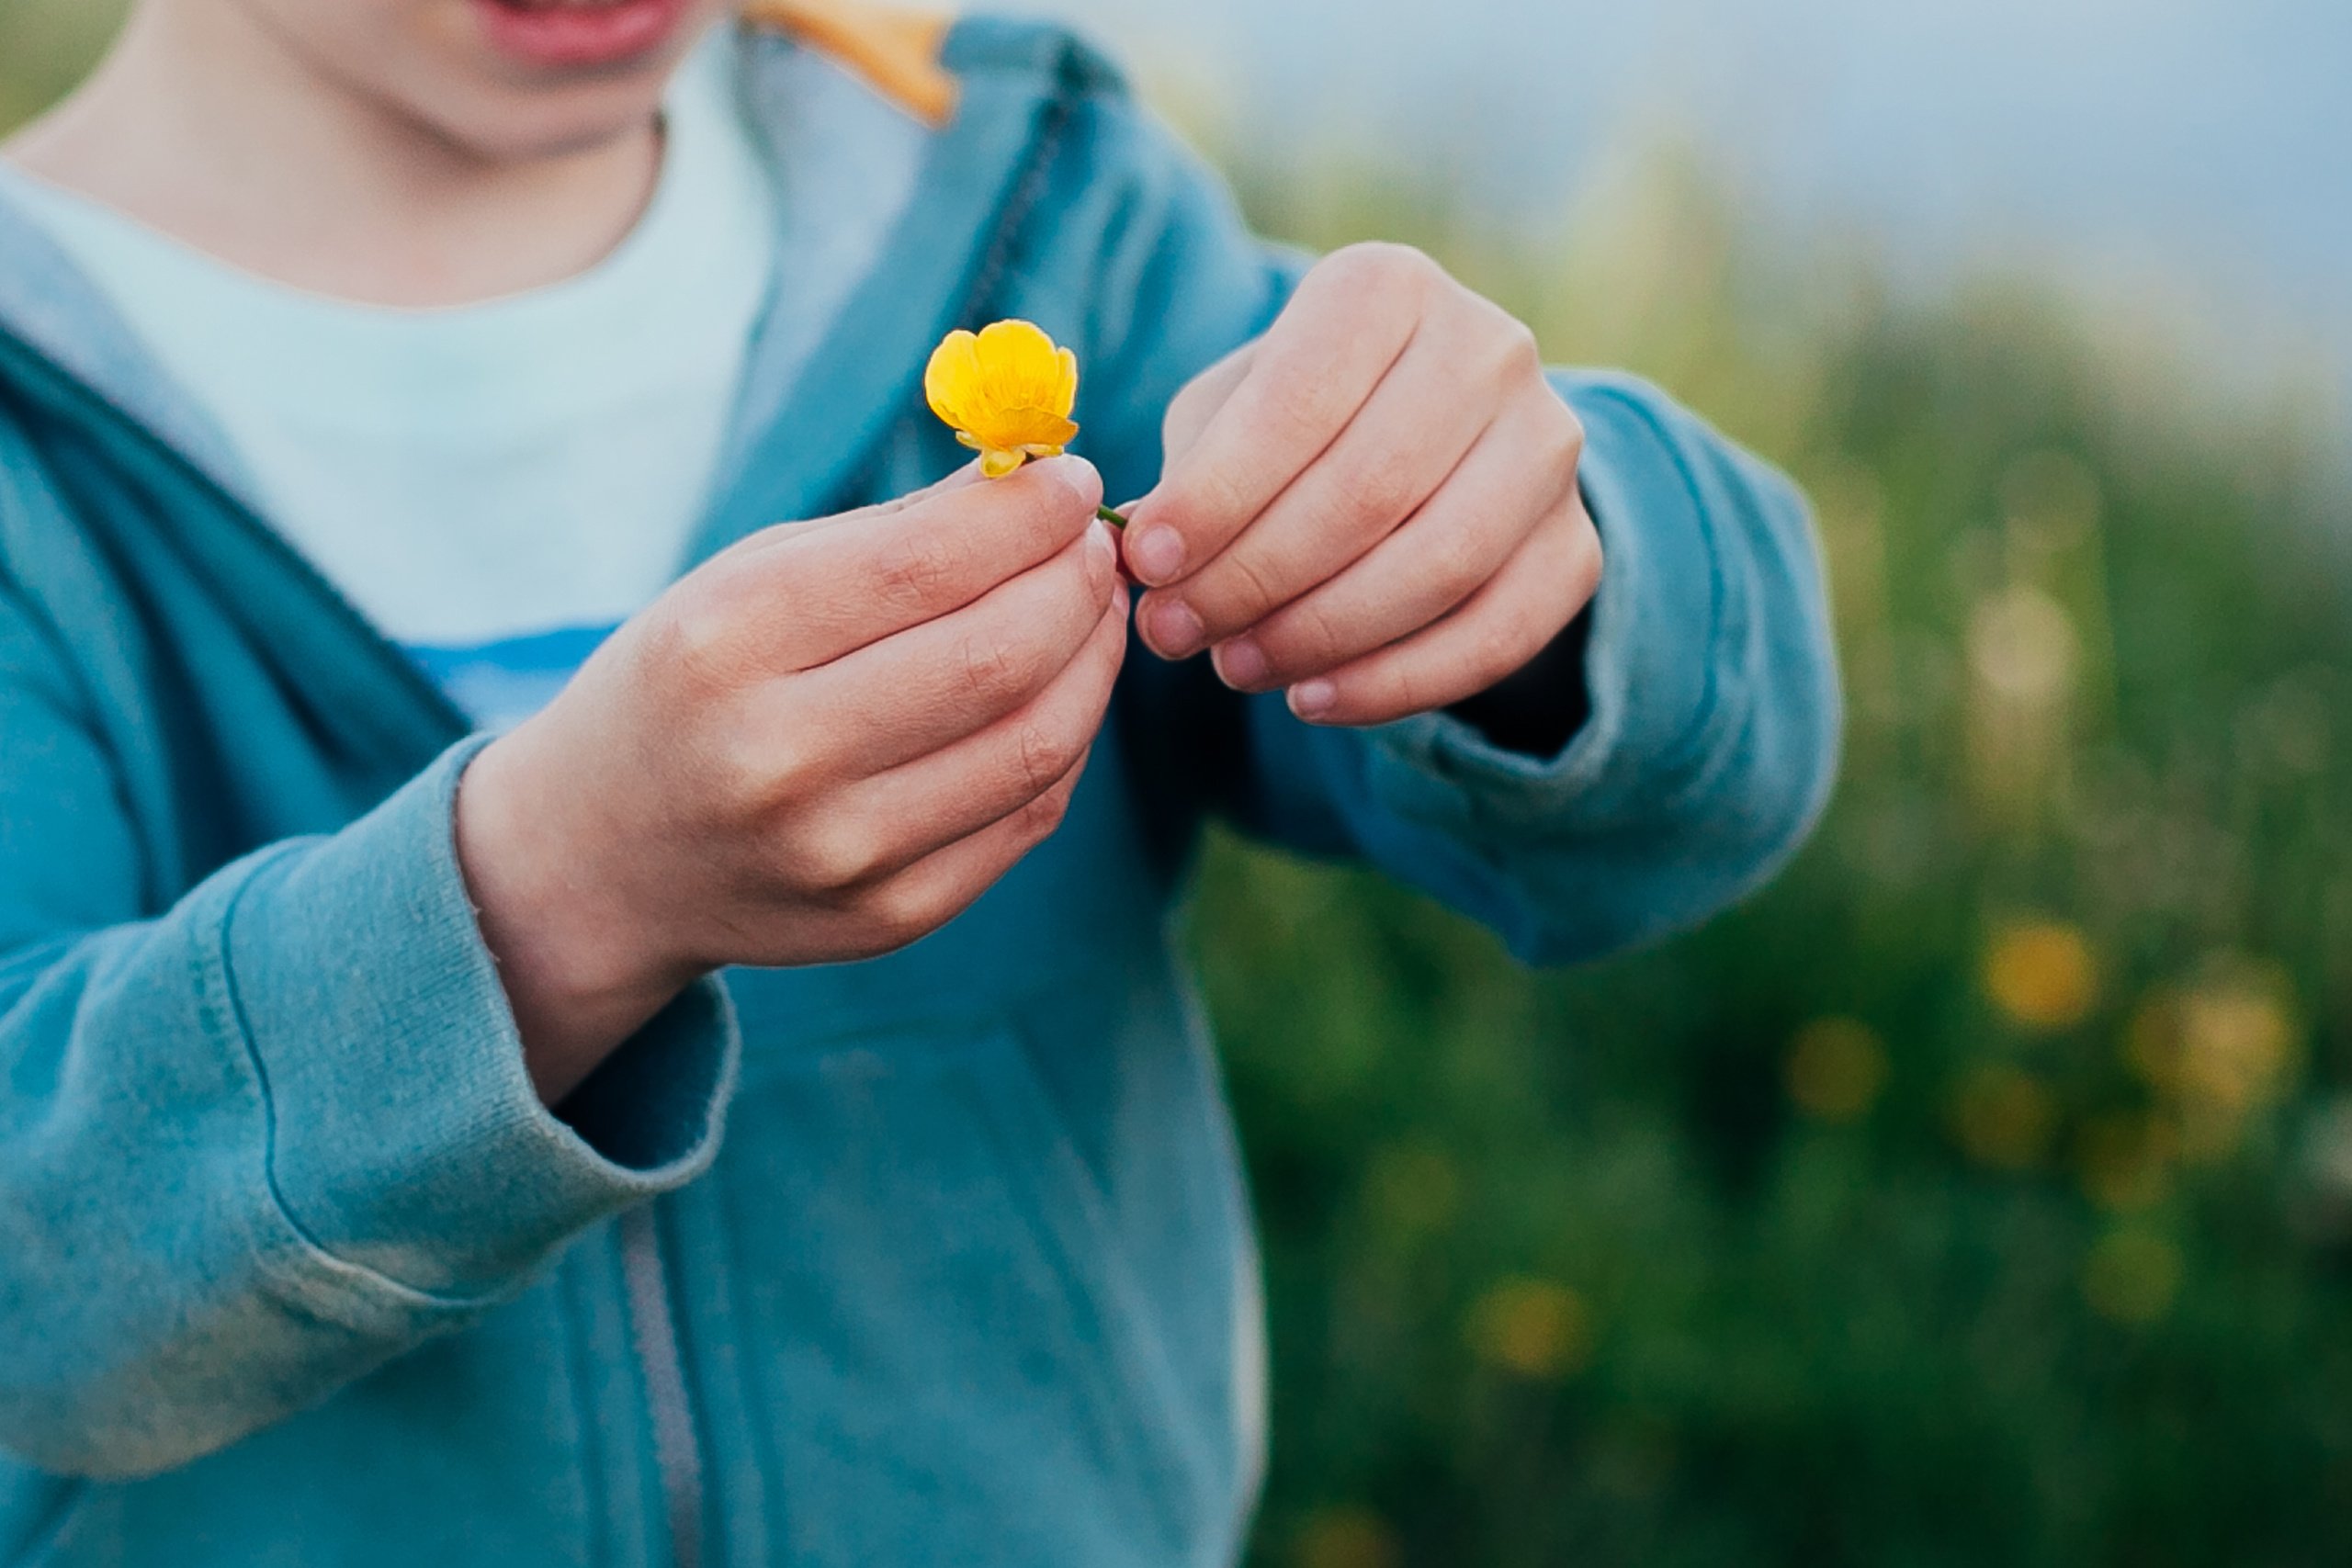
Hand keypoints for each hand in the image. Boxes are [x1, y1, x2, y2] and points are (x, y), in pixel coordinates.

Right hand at [455, 459, 1127, 1102]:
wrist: (603, 858)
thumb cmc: (689, 686)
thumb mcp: (742, 583)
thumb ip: (891, 535)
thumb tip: (1040, 480)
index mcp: (725, 643)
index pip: (927, 563)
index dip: (1028, 515)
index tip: (1071, 482)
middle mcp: (778, 757)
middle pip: (998, 654)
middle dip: (1076, 583)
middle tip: (1097, 547)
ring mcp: (839, 852)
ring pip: (1036, 742)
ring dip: (1094, 659)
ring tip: (1097, 610)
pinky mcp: (891, 917)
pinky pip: (1029, 814)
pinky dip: (1068, 738)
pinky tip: (1064, 690)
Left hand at [1120, 243, 1600, 727]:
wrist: (1429, 444)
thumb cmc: (1298, 424)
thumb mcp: (1230, 414)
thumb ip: (1191, 478)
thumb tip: (1144, 564)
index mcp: (1388, 287)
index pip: (1301, 400)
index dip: (1219, 492)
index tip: (1149, 561)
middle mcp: (1490, 349)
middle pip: (1369, 490)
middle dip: (1256, 576)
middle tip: (1177, 632)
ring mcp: (1549, 447)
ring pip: (1439, 566)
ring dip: (1320, 634)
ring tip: (1237, 666)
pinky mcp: (1575, 545)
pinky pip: (1494, 634)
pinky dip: (1395, 682)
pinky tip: (1315, 699)